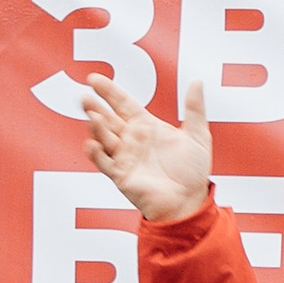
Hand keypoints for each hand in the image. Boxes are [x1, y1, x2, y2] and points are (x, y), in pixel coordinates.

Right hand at [85, 75, 211, 223]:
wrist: (189, 202)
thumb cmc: (192, 172)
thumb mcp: (197, 136)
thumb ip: (194, 109)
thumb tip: (197, 81)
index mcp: (146, 126)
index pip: (122, 103)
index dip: (109, 91)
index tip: (94, 79)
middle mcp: (131, 140)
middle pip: (107, 119)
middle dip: (95, 108)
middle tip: (86, 98)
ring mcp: (124, 157)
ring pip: (103, 138)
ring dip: (96, 127)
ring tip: (93, 116)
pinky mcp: (121, 175)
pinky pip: (104, 163)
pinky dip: (96, 153)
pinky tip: (92, 143)